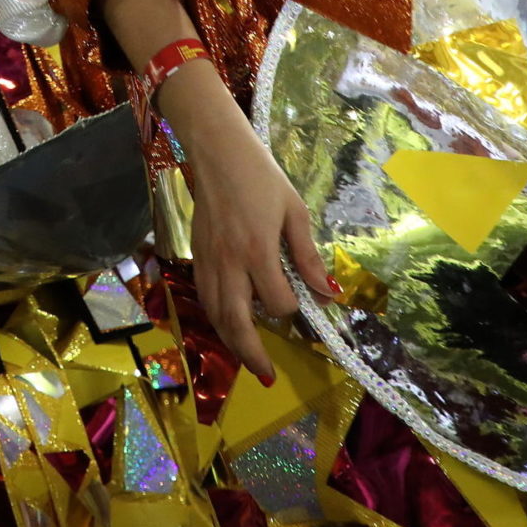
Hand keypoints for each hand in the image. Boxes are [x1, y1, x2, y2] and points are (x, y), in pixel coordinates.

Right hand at [157, 65, 334, 381]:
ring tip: (250, 359)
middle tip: (267, 375)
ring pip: (215, 314)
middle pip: (236, 322)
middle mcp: (228, 262)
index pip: (277, 300)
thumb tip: (328, 294)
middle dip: (252, 353)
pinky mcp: (197, 255)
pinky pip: (205, 297)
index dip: (294, 307)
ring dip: (232, 342)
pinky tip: (230, 324)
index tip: (308, 301)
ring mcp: (208, 261)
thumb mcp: (294, 212)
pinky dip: (217, 318)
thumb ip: (308, 257)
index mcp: (257, 251)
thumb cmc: (261, 175)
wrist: (217, 151)